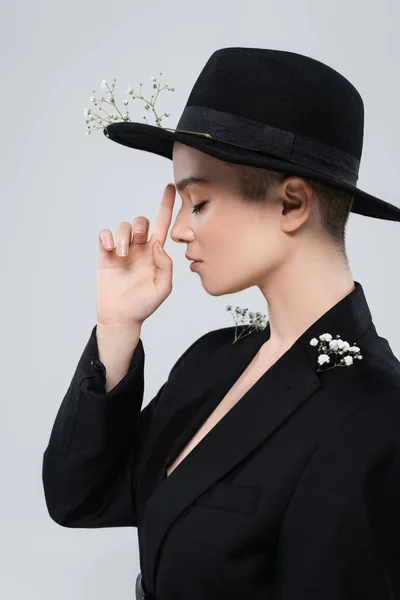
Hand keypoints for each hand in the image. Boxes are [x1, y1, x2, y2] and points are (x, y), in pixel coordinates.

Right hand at [96, 183, 175, 326]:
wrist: (121, 317)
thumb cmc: (144, 304)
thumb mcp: (164, 287)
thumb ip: (166, 265)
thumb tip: (159, 245)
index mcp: (155, 253)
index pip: (163, 224)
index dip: (167, 206)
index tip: (171, 187)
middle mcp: (140, 248)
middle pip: (141, 221)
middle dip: (140, 225)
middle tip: (137, 242)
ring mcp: (122, 250)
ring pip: (123, 226)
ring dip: (123, 236)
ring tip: (122, 255)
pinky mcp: (105, 255)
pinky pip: (104, 235)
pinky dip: (106, 238)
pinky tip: (109, 250)